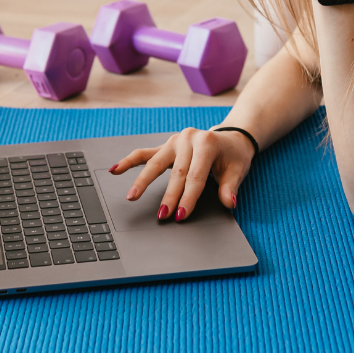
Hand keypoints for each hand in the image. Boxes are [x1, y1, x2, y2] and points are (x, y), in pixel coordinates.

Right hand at [108, 127, 255, 219]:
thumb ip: (230, 187)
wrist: (231, 137)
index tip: (181, 215)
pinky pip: (144, 153)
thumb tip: (228, 203)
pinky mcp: (166, 145)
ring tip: (132, 196)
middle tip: (162, 215)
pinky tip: (115, 169)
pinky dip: (129, 161)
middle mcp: (189, 138)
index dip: (189, 197)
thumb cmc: (233, 156)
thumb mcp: (238, 170)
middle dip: (169, 195)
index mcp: (207, 143)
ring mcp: (175, 140)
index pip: (196, 176)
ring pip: (155, 162)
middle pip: (176, 172)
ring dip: (143, 181)